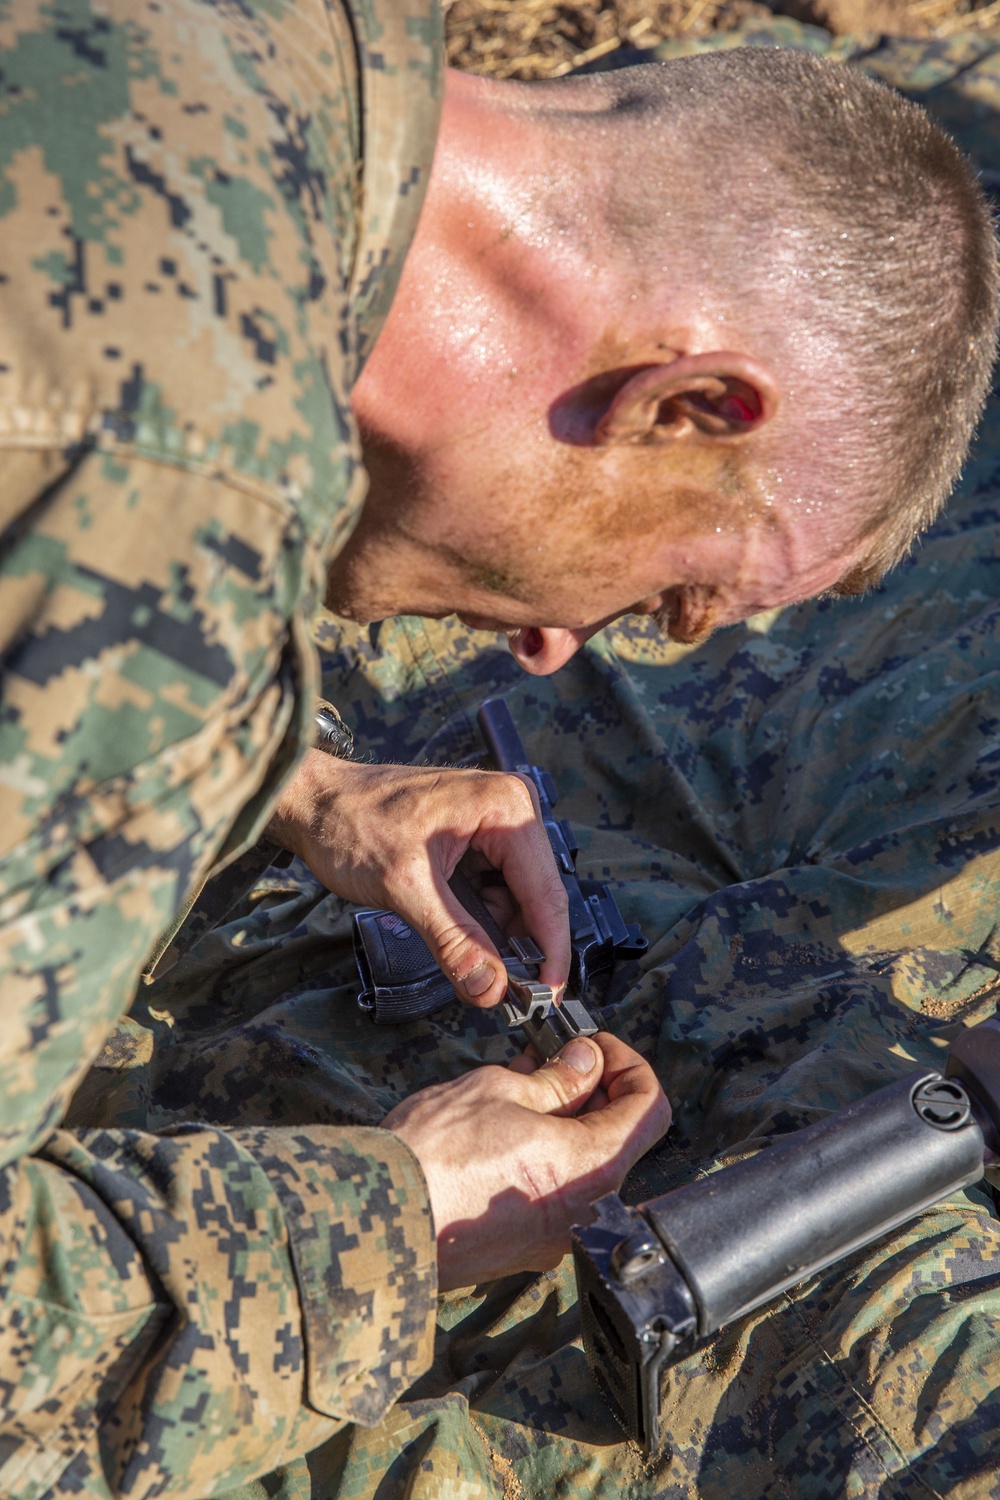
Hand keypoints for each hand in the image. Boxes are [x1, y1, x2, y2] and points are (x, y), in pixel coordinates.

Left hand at [265, 751, 568, 1006]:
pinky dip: (480, 919)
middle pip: (535, 895)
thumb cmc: (351, 822)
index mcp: (506, 808)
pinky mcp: (476, 836)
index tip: (547, 996)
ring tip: (469, 965)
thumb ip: (453, 941)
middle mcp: (510, 808)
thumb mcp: (405, 888)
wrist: (313, 803)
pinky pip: (493, 888)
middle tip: (504, 993)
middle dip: (520, 946)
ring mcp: (494, 821)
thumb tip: (490, 987)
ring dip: (497, 936)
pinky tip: (459, 937)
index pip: (545, 892)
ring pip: (515, 897)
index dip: (550, 950)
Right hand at [383, 1032, 670, 1289]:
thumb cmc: (435, 1151)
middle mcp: (583, 1212)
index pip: (650, 1109)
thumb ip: (558, 1077)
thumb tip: (587, 1062)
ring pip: (582, 1166)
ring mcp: (554, 1237)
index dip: (629, 1066)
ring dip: (566, 1121)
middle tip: (556, 1058)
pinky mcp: (523, 1248)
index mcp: (590, 1168)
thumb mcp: (501, 1088)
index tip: (596, 1047)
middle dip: (594, 1091)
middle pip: (618, 1138)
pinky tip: (506, 1124)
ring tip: (524, 1083)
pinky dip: (544, 1155)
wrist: (379, 1215)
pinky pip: (553, 1194)